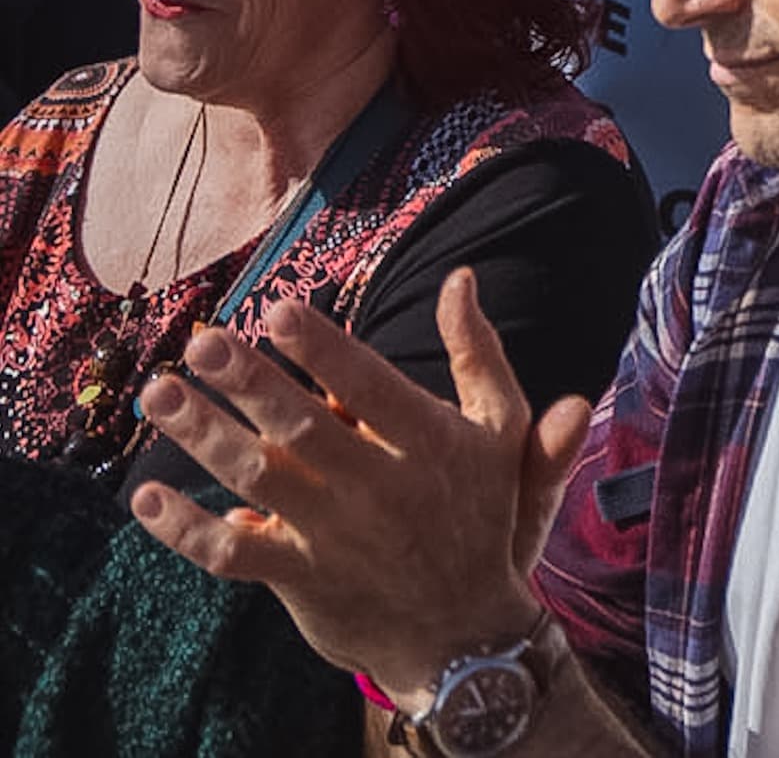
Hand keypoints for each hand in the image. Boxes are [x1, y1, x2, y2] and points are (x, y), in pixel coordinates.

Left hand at [129, 275, 581, 709]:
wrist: (463, 629)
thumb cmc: (480, 510)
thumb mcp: (502, 427)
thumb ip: (478, 353)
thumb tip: (460, 278)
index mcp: (429, 441)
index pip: (368, 386)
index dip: (323, 350)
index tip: (279, 311)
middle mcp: (378, 487)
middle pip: (301, 427)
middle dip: (248, 382)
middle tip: (200, 343)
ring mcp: (334, 536)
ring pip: (258, 478)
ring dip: (205, 436)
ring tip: (161, 394)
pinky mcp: (300, 577)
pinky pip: (232, 553)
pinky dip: (187, 530)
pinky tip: (147, 497)